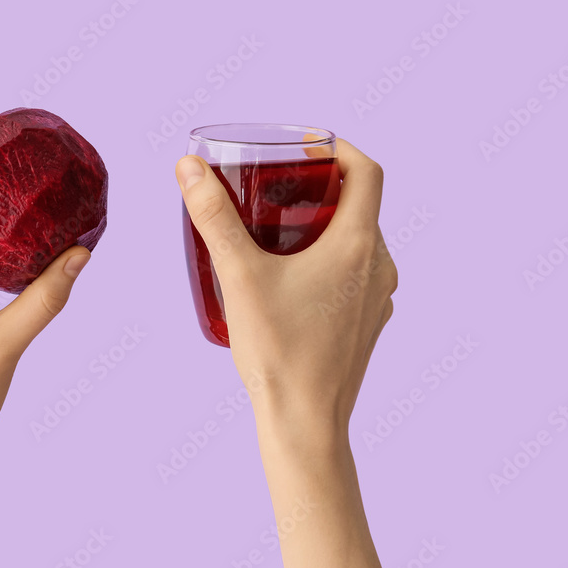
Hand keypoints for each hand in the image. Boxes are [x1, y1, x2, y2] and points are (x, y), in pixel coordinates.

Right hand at [175, 139, 394, 567]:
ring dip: (324, 225)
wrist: (305, 423)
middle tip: (278, 185)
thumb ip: (214, 218)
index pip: (366, 171)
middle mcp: (378, 267)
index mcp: (357, 246)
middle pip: (360, 205)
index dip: (338, 148)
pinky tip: (290, 277)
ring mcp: (378, 298)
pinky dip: (328, 259)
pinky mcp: (368, 323)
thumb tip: (189, 167)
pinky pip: (355, 274)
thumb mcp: (240, 276)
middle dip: (320, 187)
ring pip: (357, 241)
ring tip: (278, 229)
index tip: (305, 145)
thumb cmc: (277, 351)